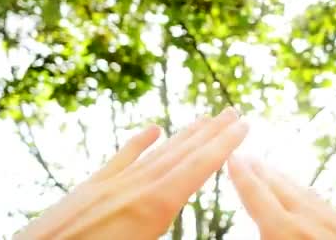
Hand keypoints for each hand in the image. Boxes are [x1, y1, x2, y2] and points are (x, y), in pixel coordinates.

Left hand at [16, 107, 246, 239]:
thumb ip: (167, 225)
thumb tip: (184, 202)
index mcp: (152, 207)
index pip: (198, 168)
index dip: (224, 145)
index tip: (244, 125)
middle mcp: (135, 187)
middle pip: (182, 153)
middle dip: (212, 132)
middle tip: (234, 110)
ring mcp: (111, 184)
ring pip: (158, 151)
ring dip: (185, 133)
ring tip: (206, 116)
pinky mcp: (91, 187)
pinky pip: (122, 158)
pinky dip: (141, 141)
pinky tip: (154, 127)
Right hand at [228, 155, 335, 239]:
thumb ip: (264, 233)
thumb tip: (257, 226)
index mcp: (285, 232)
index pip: (257, 197)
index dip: (242, 177)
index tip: (231, 158)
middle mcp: (310, 223)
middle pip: (280, 189)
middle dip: (261, 172)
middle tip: (245, 157)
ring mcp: (335, 226)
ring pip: (304, 193)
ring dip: (283, 179)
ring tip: (268, 170)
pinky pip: (325, 205)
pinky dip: (307, 194)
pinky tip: (305, 195)